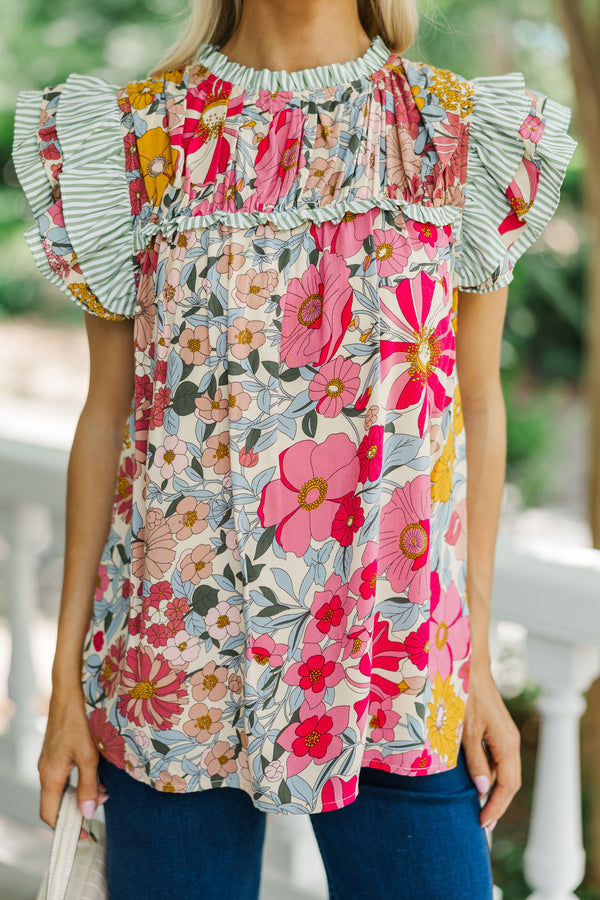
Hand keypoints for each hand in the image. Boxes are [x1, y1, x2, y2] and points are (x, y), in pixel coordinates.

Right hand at [38, 686, 108, 838]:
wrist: (69, 690)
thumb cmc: (78, 720)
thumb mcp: (88, 755)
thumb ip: (88, 785)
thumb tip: (86, 814)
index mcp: (50, 776)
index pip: (50, 814)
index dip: (66, 827)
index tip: (84, 834)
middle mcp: (45, 771)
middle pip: (56, 804)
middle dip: (78, 809)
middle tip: (103, 802)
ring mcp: (49, 761)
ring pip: (62, 789)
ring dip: (81, 794)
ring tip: (104, 789)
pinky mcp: (55, 752)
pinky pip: (64, 776)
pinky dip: (79, 781)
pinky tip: (96, 774)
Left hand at [461, 661, 520, 831]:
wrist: (467, 666)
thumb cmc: (464, 695)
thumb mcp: (465, 731)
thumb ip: (475, 760)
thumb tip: (482, 789)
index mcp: (506, 743)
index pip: (507, 785)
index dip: (495, 806)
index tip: (482, 823)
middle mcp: (509, 741)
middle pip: (509, 781)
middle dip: (496, 803)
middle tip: (481, 822)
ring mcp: (504, 735)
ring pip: (503, 770)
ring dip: (492, 789)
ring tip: (477, 807)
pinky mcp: (495, 729)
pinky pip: (497, 758)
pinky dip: (488, 773)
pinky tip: (475, 781)